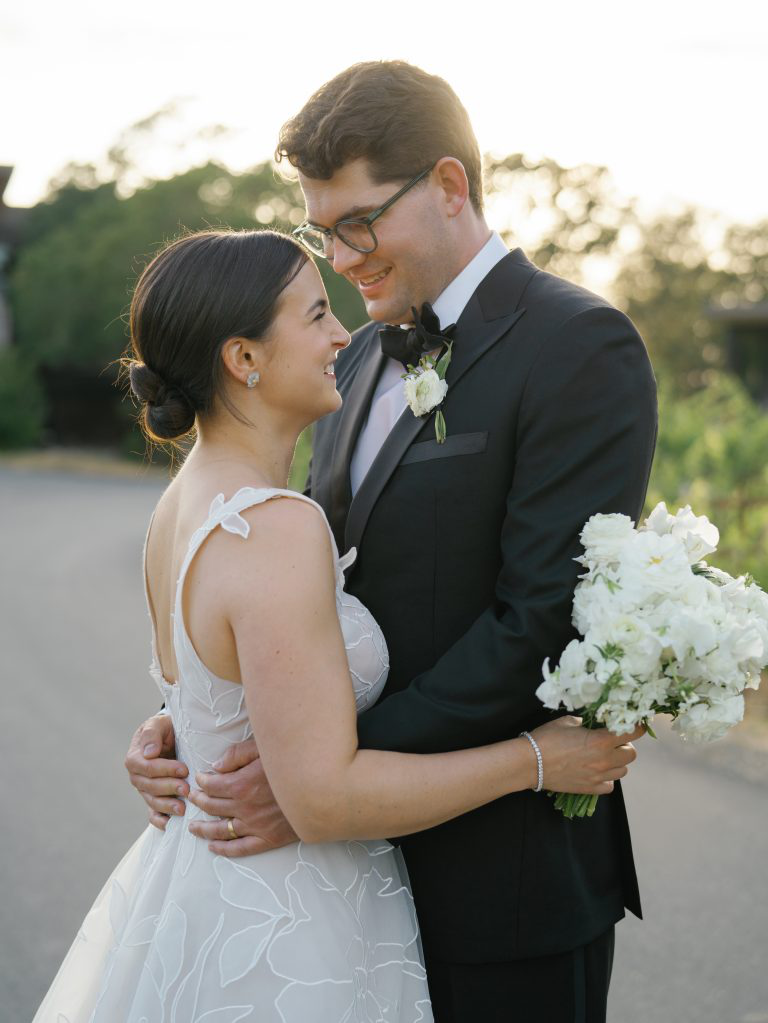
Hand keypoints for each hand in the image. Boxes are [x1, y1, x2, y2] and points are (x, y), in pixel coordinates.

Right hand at [124, 714, 188, 829]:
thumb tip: (149, 753)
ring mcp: (144, 789)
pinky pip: (152, 814)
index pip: (146, 767)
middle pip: (149, 786)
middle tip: (187, 789)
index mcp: (135, 757)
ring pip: (152, 801)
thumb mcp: (159, 724)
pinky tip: (170, 824)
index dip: (164, 769)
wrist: (171, 738)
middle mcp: (137, 776)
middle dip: (169, 788)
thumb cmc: (166, 729)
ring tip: (183, 809)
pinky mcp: (153, 799)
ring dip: (167, 806)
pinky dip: (159, 821)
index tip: (183, 769)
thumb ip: (152, 734)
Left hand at [188, 739, 297, 857]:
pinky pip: (240, 848)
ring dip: (203, 829)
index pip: (212, 785)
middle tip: (192, 798)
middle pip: (212, 806)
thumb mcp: (265, 748)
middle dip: (199, 801)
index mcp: (241, 784)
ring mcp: (255, 826)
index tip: (199, 779)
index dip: (202, 781)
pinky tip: (213, 847)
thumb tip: (216, 766)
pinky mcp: (268, 839)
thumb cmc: (293, 763)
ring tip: (192, 827)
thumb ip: (238, 754)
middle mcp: (244, 808)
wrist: (321, 790)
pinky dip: (224, 850)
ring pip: (220, 830)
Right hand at [531, 716, 642, 794]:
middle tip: (612, 742)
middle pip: (631, 755)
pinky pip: (610, 785)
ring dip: (617, 762)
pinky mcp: (590, 789)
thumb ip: (584, 723)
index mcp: (601, 740)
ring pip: (623, 771)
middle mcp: (604, 759)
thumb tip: (590, 725)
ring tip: (604, 757)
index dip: (637, 727)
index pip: (632, 733)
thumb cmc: (547, 738)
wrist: (530, 763)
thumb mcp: (567, 722)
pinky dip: (607, 778)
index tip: (636, 724)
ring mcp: (598, 776)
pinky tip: (596, 772)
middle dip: (625, 746)